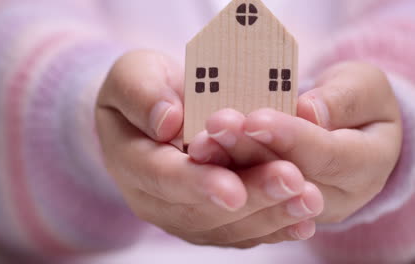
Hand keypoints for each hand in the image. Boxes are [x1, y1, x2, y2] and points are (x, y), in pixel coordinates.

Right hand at [95, 50, 321, 247]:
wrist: (155, 115)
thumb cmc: (146, 89)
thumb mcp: (133, 75)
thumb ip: (141, 94)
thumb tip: (167, 122)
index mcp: (130, 161)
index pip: (162, 177)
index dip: (198, 183)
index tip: (234, 188)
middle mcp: (155, 199)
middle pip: (200, 211)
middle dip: (249, 198)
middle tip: (291, 181)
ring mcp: (182, 213)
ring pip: (225, 227)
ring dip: (269, 216)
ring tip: (307, 199)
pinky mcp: (208, 219)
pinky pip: (239, 231)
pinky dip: (273, 228)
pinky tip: (303, 220)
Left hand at [189, 62, 401, 222]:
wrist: (342, 127)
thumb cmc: (352, 99)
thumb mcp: (362, 87)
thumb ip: (343, 99)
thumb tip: (309, 113)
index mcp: (368, 165)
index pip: (328, 156)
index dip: (290, 138)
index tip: (256, 119)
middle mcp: (336, 197)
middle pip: (287, 180)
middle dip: (249, 152)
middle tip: (218, 125)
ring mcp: (302, 209)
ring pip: (261, 197)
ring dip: (226, 169)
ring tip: (200, 143)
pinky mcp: (276, 209)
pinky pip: (246, 202)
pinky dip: (219, 180)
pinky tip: (199, 158)